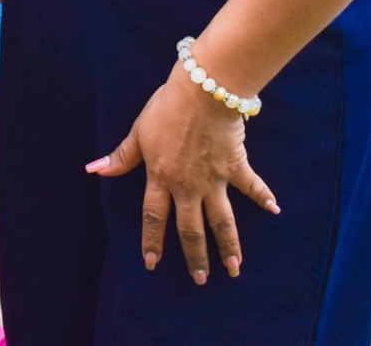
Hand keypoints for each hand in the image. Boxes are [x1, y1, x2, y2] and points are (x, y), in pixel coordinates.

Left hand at [89, 67, 278, 283]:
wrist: (201, 92)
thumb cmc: (166, 108)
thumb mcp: (138, 131)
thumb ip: (121, 156)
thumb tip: (95, 170)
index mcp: (161, 178)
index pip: (154, 217)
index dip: (152, 241)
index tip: (152, 264)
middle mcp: (188, 186)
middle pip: (190, 229)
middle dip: (195, 257)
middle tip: (201, 279)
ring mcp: (214, 179)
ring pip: (222, 221)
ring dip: (229, 246)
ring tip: (234, 269)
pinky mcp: (234, 166)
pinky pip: (251, 186)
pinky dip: (264, 197)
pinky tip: (275, 210)